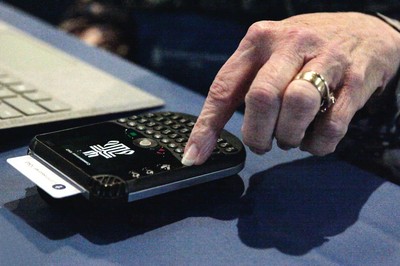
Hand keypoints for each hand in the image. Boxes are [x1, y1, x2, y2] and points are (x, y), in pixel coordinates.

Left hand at [182, 12, 399, 165]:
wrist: (363, 33)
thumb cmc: (303, 51)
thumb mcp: (266, 55)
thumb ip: (238, 87)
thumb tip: (205, 140)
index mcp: (260, 39)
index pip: (224, 87)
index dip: (207, 127)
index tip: (195, 156)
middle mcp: (292, 44)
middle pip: (261, 97)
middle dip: (257, 134)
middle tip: (261, 143)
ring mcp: (327, 60)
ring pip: (298, 105)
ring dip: (288, 136)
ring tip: (289, 137)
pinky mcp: (355, 82)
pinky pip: (331, 126)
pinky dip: (316, 144)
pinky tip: (313, 136)